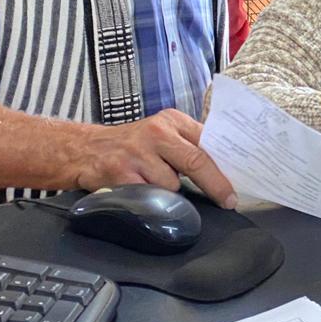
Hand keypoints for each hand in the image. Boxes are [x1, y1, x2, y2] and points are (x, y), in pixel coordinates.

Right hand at [78, 109, 236, 208]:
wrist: (83, 150)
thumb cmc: (131, 146)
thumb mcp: (161, 134)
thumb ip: (188, 146)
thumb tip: (223, 169)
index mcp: (171, 121)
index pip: (207, 143)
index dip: (224, 167)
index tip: (236, 185)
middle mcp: (156, 133)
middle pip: (196, 161)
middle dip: (216, 185)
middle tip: (228, 200)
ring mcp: (138, 152)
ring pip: (172, 185)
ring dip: (169, 193)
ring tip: (152, 184)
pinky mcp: (121, 173)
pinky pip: (149, 196)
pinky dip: (149, 200)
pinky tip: (139, 191)